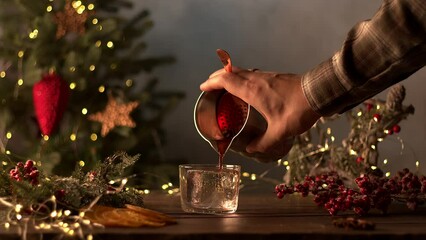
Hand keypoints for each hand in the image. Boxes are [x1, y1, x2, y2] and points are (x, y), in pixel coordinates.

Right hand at [200, 67, 320, 159]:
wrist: (318, 93)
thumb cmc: (297, 111)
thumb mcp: (280, 132)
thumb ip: (264, 143)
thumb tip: (252, 149)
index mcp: (252, 91)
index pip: (226, 81)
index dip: (212, 83)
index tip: (203, 87)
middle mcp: (256, 80)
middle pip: (231, 72)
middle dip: (217, 77)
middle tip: (209, 85)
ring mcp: (266, 76)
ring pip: (242, 71)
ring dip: (230, 76)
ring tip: (224, 85)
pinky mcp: (274, 77)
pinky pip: (251, 74)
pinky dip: (242, 78)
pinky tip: (246, 87)